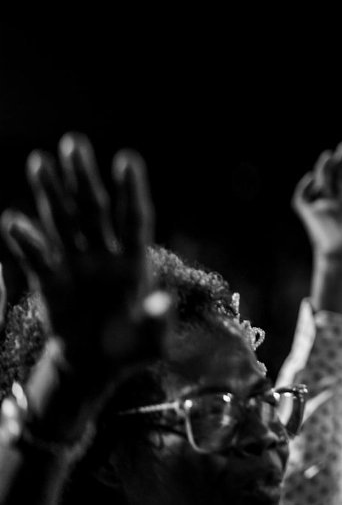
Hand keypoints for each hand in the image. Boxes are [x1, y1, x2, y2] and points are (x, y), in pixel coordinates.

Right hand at [0, 133, 167, 390]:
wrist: (96, 364)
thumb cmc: (132, 348)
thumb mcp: (151, 340)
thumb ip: (157, 320)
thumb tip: (163, 301)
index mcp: (135, 260)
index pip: (134, 218)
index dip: (130, 190)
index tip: (127, 158)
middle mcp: (105, 254)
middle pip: (93, 208)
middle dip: (83, 177)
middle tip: (73, 141)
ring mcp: (76, 263)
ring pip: (63, 221)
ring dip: (51, 192)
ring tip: (39, 160)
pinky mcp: (50, 280)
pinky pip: (37, 257)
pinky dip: (26, 241)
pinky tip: (12, 220)